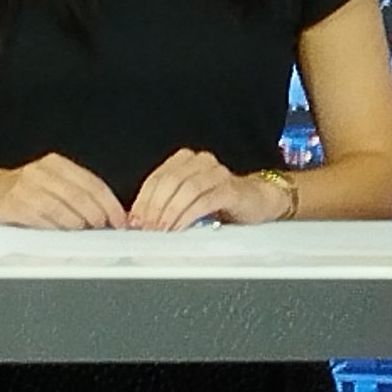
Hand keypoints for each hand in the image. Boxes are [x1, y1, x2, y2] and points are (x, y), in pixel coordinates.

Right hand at [0, 153, 126, 229]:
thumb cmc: (20, 191)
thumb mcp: (50, 183)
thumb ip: (75, 193)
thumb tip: (108, 214)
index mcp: (56, 164)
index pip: (93, 184)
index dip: (110, 204)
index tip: (120, 219)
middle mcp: (42, 172)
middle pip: (81, 196)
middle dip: (98, 215)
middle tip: (104, 227)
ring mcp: (26, 187)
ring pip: (64, 207)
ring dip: (79, 223)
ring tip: (84, 230)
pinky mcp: (14, 203)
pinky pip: (43, 218)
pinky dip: (57, 227)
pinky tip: (62, 231)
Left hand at [128, 150, 279, 230]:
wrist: (257, 201)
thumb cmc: (220, 202)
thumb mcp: (188, 199)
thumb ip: (166, 203)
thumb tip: (138, 220)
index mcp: (186, 160)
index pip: (157, 177)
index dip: (143, 200)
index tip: (134, 221)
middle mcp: (201, 161)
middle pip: (169, 182)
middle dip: (154, 208)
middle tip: (146, 228)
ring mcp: (218, 173)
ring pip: (185, 190)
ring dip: (169, 213)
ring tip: (161, 231)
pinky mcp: (231, 189)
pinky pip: (204, 201)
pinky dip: (188, 216)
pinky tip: (179, 228)